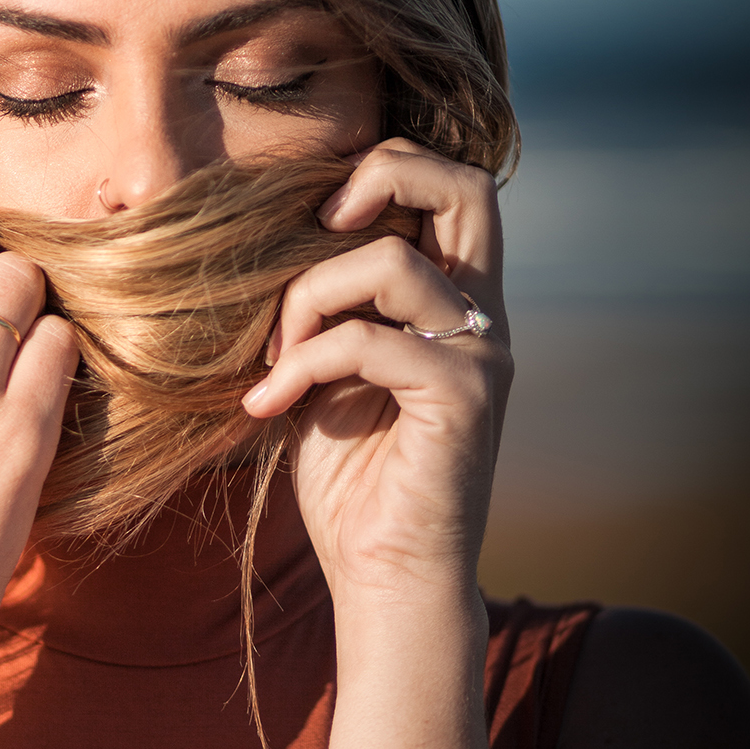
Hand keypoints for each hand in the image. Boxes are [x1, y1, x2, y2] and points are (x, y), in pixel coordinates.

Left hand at [242, 139, 512, 609]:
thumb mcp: (328, 366)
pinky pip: (368, 342)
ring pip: (394, 262)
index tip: (315, 216)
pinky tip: (268, 402)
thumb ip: (328, 304)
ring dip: (310, 295)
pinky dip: (302, 363)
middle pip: (469, 185)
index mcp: (455, 300)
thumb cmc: (350, 477)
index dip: (387, 169)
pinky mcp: (464, 400)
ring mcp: (481, 356)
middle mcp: (481, 317)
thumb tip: (274, 237)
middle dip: (383, 174)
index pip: (454, 186)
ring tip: (275, 354)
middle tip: (318, 221)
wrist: (384, 580)